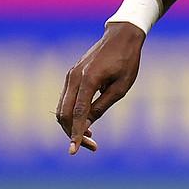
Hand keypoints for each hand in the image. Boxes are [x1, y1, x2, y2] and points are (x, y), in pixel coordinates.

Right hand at [56, 22, 145, 154]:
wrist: (121, 36)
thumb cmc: (126, 61)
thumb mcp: (120, 88)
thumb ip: (101, 106)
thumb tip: (86, 125)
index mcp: (88, 80)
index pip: (77, 113)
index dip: (75, 134)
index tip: (73, 151)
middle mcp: (74, 77)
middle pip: (64, 114)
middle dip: (73, 133)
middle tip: (91, 146)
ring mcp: (70, 76)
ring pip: (62, 108)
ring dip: (71, 126)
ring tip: (90, 137)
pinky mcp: (72, 75)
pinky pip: (65, 100)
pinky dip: (71, 115)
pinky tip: (86, 123)